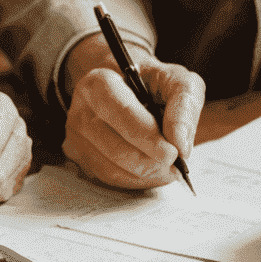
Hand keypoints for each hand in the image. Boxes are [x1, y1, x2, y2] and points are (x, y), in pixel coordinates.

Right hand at [62, 41, 205, 189]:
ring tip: (167, 167)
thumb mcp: (176, 80)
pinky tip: (150, 169)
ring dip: (146, 174)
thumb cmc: (151, 84)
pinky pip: (109, 180)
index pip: (121, 113)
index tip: (173, 153)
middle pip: (115, 148)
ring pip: (112, 169)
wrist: (124, 87)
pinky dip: (136, 180)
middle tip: (175, 165)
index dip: (148, 136)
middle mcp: (80, 111)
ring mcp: (76, 138)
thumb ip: (184, 105)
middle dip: (151, 161)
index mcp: (99, 83)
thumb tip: (180, 144)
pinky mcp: (79, 159)